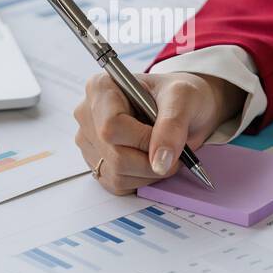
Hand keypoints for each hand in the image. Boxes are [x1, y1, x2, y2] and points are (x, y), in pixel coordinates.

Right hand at [72, 71, 244, 194]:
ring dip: (148, 171)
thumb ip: (172, 126)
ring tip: (162, 151)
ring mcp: (89, 141)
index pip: (111, 126)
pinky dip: (140, 179)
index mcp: (101, 88)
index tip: (166, 140)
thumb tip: (159, 162)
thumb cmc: (180, 95)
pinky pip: (116, 184)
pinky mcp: (96, 163)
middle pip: (114, 154)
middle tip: (172, 149)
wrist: (184, 107)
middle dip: (150, 159)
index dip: (142, 140)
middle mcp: (88, 114)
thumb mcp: (183, 98)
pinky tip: (149, 160)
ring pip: (116, 173)